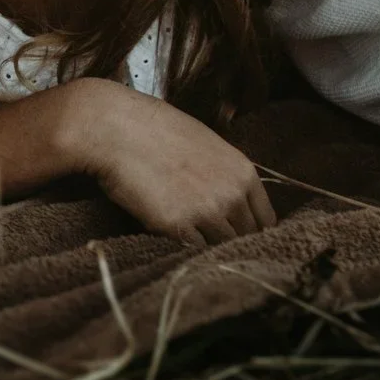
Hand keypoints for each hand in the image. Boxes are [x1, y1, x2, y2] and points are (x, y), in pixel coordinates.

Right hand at [61, 79, 274, 245]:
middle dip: (230, 239)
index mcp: (243, 172)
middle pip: (246, 237)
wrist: (114, 128)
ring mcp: (206, 212)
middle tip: (211, 239)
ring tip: (190, 238)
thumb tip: (228, 194)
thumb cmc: (153, 128)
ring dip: (207, 246)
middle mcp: (232, 194)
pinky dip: (184, 249)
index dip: (250, 229)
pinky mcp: (177, 227)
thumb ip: (224, 172)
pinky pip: (192, 251)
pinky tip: (172, 237)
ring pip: (220, 247)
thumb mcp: (204, 142)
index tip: (237, 233)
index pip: (265, 220)